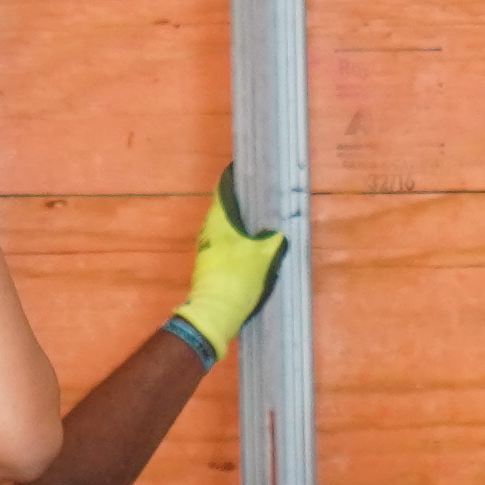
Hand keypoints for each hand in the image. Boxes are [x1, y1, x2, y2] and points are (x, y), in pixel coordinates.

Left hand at [174, 164, 292, 359]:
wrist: (216, 313)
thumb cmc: (238, 277)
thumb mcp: (264, 255)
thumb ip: (273, 239)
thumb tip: (277, 234)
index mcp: (218, 221)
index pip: (223, 189)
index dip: (234, 178)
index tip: (248, 171)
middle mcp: (208, 231)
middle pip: (225, 208)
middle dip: (242, 202)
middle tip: (262, 194)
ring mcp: (207, 249)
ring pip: (226, 228)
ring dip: (242, 223)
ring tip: (263, 219)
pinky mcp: (210, 265)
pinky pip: (227, 244)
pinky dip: (240, 240)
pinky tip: (254, 245)